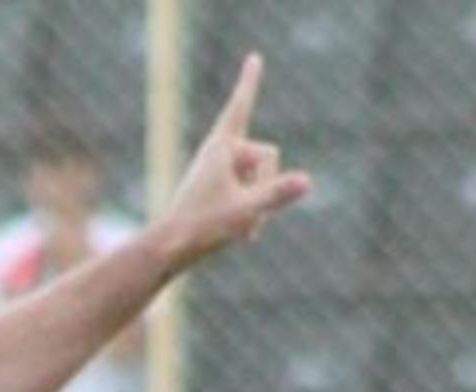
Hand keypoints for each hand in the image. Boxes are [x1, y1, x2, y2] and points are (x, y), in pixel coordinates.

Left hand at [154, 54, 311, 267]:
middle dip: (265, 184)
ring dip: (258, 203)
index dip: (250, 83)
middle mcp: (219, 153)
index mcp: (221, 147)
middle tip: (245, 214)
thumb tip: (306, 181)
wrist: (169, 249)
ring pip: (261, 176)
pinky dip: (251, 212)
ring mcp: (220, 170)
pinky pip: (251, 191)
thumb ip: (278, 193)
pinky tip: (239, 233)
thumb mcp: (247, 210)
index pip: (241, 107)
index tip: (254, 58)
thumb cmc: (203, 227)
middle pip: (268, 155)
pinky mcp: (219, 187)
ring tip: (236, 226)